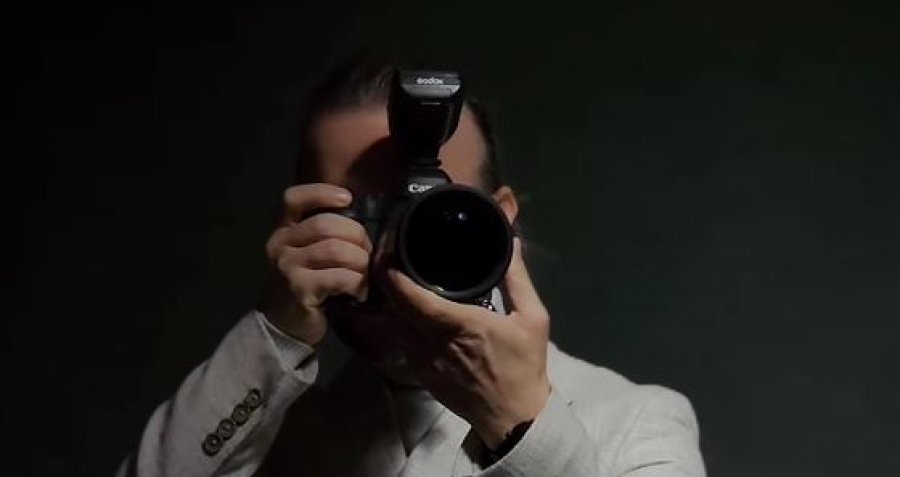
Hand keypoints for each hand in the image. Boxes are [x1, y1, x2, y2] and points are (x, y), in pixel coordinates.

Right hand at [261, 183, 371, 346]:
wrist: (282, 326)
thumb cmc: (303, 285)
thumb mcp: (305, 254)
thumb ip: (324, 235)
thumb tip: (364, 221)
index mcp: (282, 230)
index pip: (293, 198)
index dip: (322, 193)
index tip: (347, 198)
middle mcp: (279, 244)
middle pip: (326, 224)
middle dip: (357, 236)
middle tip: (367, 253)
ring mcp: (287, 267)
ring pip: (336, 250)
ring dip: (360, 262)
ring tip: (365, 274)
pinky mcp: (299, 290)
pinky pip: (340, 276)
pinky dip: (357, 282)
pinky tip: (359, 292)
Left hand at [386, 238, 550, 448]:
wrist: (515, 418)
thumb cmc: (525, 366)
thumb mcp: (533, 319)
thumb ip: (517, 279)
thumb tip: (510, 244)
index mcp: (461, 326)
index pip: (415, 300)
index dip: (394, 277)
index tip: (387, 255)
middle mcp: (434, 344)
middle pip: (395, 309)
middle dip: (386, 282)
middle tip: (388, 257)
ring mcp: (424, 361)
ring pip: (394, 326)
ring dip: (391, 303)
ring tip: (396, 280)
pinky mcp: (421, 374)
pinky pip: (401, 342)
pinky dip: (399, 323)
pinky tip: (408, 310)